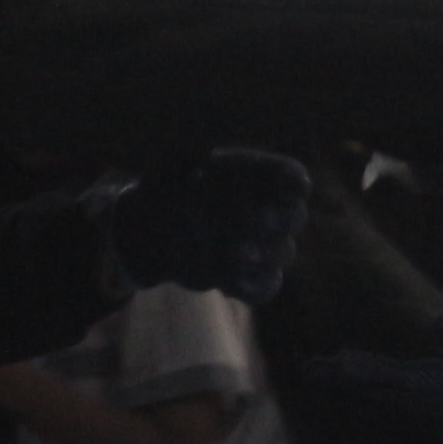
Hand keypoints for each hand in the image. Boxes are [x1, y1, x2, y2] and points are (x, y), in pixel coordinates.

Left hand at [107, 149, 309, 300]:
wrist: (147, 232)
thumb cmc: (162, 189)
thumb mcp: (168, 167)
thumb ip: (187, 160)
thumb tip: (204, 157)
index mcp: (256, 177)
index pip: (291, 175)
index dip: (293, 180)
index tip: (287, 185)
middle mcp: (266, 211)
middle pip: (295, 216)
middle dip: (282, 219)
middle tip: (260, 219)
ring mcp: (259, 246)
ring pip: (285, 253)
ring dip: (266, 255)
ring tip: (233, 253)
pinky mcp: (246, 277)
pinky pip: (266, 287)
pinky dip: (255, 287)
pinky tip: (228, 284)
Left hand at [302, 314, 442, 443]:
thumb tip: (439, 320)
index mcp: (434, 390)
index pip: (397, 379)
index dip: (369, 372)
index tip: (344, 364)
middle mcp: (415, 402)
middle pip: (371, 390)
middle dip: (340, 379)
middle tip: (309, 367)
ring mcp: (408, 406)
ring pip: (366, 395)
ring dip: (337, 383)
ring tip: (310, 368)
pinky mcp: (405, 406)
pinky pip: (372, 397)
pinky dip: (349, 386)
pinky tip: (330, 373)